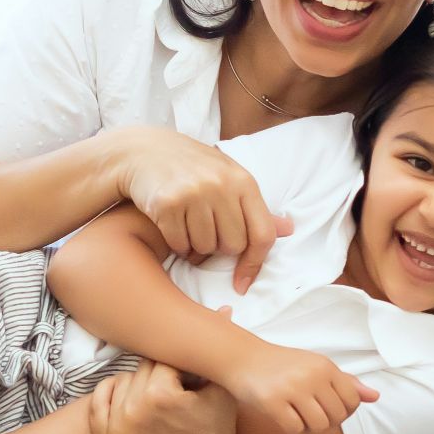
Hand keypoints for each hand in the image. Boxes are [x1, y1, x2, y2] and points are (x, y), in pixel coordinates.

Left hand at [86, 359, 246, 433]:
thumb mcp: (222, 392)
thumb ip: (214, 354)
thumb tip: (224, 311)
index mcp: (162, 396)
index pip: (163, 359)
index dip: (179, 367)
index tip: (187, 379)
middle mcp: (134, 411)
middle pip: (142, 369)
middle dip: (160, 376)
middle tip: (174, 390)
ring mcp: (117, 429)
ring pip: (122, 382)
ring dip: (138, 385)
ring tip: (157, 399)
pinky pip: (98, 404)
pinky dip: (110, 395)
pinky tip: (127, 397)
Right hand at [114, 127, 293, 293]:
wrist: (145, 151)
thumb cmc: (194, 168)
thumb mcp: (229, 178)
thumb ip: (254, 207)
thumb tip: (288, 229)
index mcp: (243, 181)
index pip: (262, 234)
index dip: (255, 263)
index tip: (242, 283)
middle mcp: (220, 185)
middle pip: (232, 246)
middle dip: (218, 247)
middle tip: (206, 231)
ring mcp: (193, 193)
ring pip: (204, 248)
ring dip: (195, 246)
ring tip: (188, 225)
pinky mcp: (167, 203)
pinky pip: (179, 244)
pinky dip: (176, 243)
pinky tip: (172, 224)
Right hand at [223, 341, 379, 433]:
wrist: (243, 358)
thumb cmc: (283, 364)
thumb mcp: (316, 366)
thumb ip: (345, 382)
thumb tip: (375, 397)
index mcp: (325, 366)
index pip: (352, 402)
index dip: (342, 411)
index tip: (325, 406)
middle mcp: (311, 376)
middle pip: (336, 418)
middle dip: (325, 421)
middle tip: (308, 412)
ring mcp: (292, 389)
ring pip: (318, 426)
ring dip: (308, 427)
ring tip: (296, 415)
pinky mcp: (272, 402)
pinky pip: (294, 429)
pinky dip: (291, 428)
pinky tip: (282, 416)